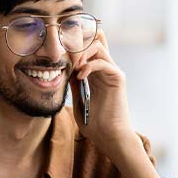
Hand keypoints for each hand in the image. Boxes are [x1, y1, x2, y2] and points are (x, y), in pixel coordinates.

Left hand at [69, 29, 136, 153]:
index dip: (75, 44)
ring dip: (82, 53)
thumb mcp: (77, 99)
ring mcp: (112, 72)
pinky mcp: (118, 78)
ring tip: (73, 67)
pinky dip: (89, 66)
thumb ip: (73, 83)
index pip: (88, 48)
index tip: (60, 51)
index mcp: (95, 74)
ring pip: (98, 46)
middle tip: (65, 58)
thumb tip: (64, 70)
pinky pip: (103, 62)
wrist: (109, 136)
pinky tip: (80, 76)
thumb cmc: (94, 123)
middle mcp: (105, 69)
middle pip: (92, 41)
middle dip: (76, 46)